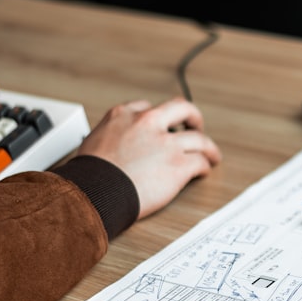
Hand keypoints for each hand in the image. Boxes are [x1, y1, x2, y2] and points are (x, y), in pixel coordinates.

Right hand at [77, 97, 222, 218]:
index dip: (158, 119)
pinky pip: (200, 162)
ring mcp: (166, 143)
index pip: (148, 108)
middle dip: (193, 117)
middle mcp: (148, 123)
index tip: (163, 126)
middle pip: (182, 109)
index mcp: (124, 115)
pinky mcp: (178, 165)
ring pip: (199, 139)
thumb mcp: (93, 141)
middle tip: (196, 126)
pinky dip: (204, 167)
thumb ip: (111, 137)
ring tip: (212, 155)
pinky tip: (202, 172)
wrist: (95, 192)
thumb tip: (115, 147)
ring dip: (208, 147)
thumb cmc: (89, 175)